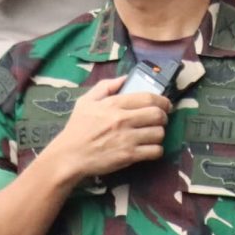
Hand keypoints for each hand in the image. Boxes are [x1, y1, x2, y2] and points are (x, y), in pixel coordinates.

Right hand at [45, 77, 169, 180]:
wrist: (70, 156)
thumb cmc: (77, 128)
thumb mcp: (86, 101)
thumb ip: (105, 87)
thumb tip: (125, 78)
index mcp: (113, 104)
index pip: (148, 97)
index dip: (162, 101)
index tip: (164, 105)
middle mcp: (122, 120)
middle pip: (158, 115)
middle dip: (163, 117)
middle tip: (159, 120)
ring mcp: (127, 138)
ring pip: (159, 133)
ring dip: (159, 134)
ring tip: (152, 134)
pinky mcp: (129, 156)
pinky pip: (155, 151)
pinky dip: (156, 150)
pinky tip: (149, 148)